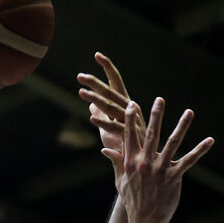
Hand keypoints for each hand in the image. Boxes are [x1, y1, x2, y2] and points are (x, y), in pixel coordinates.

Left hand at [76, 52, 145, 187]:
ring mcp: (132, 122)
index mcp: (126, 106)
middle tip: (80, 76)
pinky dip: (104, 123)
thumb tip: (91, 104)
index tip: (97, 54)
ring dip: (96, 100)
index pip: (115, 82)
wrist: (143, 167)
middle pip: (111, 93)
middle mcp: (131, 110)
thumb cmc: (126, 147)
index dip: (107, 68)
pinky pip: (115, 128)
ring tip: (81, 93)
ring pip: (112, 108)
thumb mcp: (109, 130)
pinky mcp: (131, 136)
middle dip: (96, 84)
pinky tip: (92, 118)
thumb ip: (102, 114)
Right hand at [115, 97, 212, 222]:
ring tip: (189, 111)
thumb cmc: (133, 201)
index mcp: (130, 162)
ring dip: (182, 126)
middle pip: (151, 134)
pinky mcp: (173, 178)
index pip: (129, 136)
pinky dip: (200, 150)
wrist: (145, 221)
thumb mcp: (121, 181)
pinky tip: (210, 140)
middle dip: (156, 115)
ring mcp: (159, 170)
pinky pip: (189, 160)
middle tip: (160, 99)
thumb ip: (116, 162)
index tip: (132, 105)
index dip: (130, 120)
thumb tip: (105, 149)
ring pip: (172, 143)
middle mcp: (144, 163)